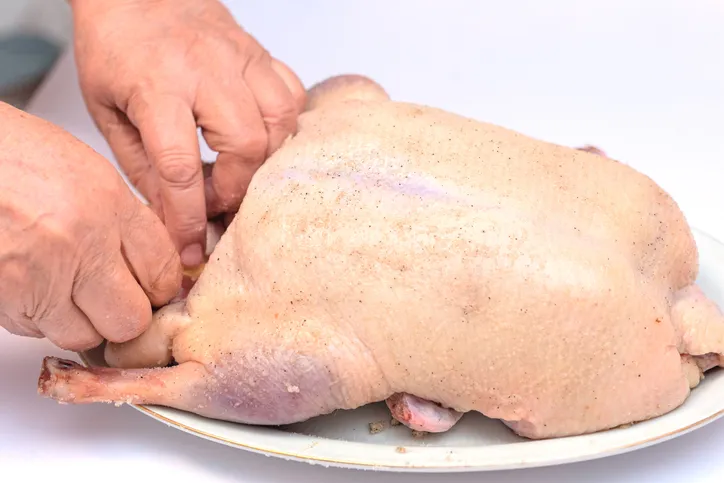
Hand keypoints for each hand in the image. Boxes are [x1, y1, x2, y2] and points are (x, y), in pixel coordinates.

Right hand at [0, 103, 181, 350]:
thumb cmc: (8, 156)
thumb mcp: (83, 171)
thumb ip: (122, 220)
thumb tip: (150, 266)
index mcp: (107, 203)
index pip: (163, 271)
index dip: (161, 287)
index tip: (154, 289)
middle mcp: (80, 241)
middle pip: (131, 318)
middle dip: (125, 315)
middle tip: (113, 299)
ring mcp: (38, 274)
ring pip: (84, 335)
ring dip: (80, 322)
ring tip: (66, 290)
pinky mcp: (4, 298)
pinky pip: (36, 330)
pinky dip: (38, 317)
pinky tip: (31, 284)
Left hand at [70, 0, 306, 266]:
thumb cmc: (116, 46)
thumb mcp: (106, 110)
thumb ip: (142, 166)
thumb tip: (174, 217)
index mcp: (155, 84)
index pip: (180, 166)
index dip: (187, 216)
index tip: (190, 245)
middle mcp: (205, 70)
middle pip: (245, 145)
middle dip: (234, 189)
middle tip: (214, 201)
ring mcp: (241, 58)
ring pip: (280, 121)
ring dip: (264, 161)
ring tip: (239, 172)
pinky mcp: (260, 54)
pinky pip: (292, 95)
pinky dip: (284, 126)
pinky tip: (262, 137)